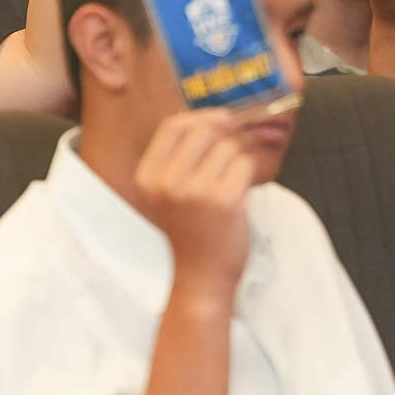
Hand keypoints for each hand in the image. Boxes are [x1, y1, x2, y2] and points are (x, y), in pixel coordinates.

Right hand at [133, 109, 253, 297]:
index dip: (200, 116)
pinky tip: (237, 198)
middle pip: (204, 131)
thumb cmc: (190, 233)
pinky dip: (247, 178)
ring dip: (237, 162)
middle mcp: (166, 182)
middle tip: (230, 158)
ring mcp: (194, 192)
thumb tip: (211, 118)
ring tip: (229, 187)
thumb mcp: (168, 193)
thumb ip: (180, 158)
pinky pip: (244, 166)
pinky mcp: (223, 201)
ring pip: (229, 148)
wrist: (201, 277)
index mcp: (147, 177)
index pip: (172, 126)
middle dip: (225, 139)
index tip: (221, 119)